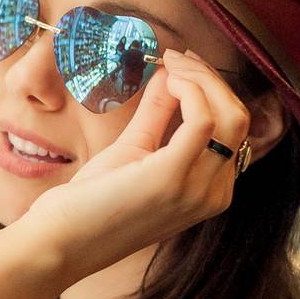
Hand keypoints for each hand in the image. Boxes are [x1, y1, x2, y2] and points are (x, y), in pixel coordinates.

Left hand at [19, 50, 251, 277]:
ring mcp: (197, 189)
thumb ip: (157, 114)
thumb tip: (170, 73)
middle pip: (238, 119)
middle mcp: (214, 194)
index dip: (212, 90)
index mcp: (211, 191)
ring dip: (201, 79)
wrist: (60, 241)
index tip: (182, 64)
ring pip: (229, 115)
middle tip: (177, 57)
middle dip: (211, 79)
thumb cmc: (92, 203)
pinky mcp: (172, 178)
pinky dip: (189, 90)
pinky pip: (202, 120)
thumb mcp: (134, 150)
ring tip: (170, 63)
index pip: (233, 130)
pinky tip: (166, 80)